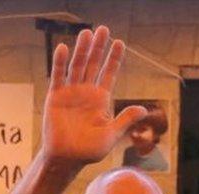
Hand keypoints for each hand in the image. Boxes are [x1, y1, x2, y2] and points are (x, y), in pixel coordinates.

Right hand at [40, 26, 145, 165]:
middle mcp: (86, 92)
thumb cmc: (89, 150)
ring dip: (82, 50)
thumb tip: (143, 109)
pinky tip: (64, 48)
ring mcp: (71, 92)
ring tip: (87, 33)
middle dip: (99, 48)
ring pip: (77, 66)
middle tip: (103, 29)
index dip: (114, 58)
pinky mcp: (55, 97)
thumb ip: (125, 120)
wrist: (66, 159)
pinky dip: (60, 63)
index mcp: (101, 99)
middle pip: (94, 64)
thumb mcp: (111, 135)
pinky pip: (58, 76)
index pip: (109, 73)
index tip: (120, 42)